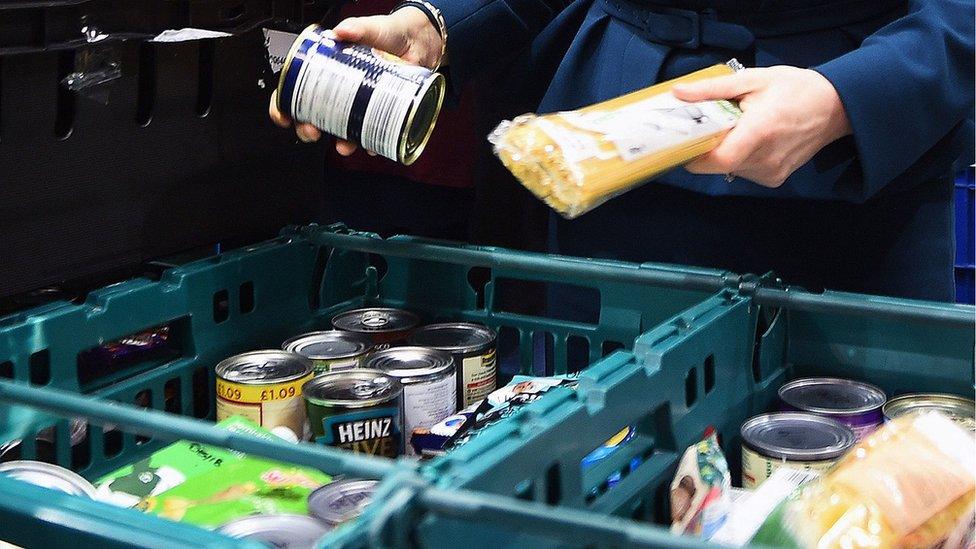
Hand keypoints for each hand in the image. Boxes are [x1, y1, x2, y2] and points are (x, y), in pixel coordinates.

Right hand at [269, 8, 444, 154]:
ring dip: (339, 142)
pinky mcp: (380, 112)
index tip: (283, 114)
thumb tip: (341, 31)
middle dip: (307, 129)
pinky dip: (371, 143)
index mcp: (328, 68)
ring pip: (340, 129)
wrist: (420, 42)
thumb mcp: (371, 27)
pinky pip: (372, 133)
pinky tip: (371, 145)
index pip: (295, 89)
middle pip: (313, 115)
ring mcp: (359, 103)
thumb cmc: (390, 33)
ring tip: (343, 144)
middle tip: (311, 130)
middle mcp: (340, 89)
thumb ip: (357, 27)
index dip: (283, 104)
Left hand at [672, 66, 851, 187]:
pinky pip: (744, 172)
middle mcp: (766, 158)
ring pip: (730, 169)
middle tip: (713, 126)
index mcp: (760, 131)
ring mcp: (772, 172)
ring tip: (740, 129)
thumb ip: (712, 89)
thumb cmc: (795, 89)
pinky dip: (740, 157)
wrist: (835, 106)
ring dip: (725, 152)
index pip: (717, 159)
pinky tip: (753, 140)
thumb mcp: (752, 80)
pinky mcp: (775, 179)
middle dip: (708, 148)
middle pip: (719, 165)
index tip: (686, 141)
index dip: (695, 155)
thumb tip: (678, 93)